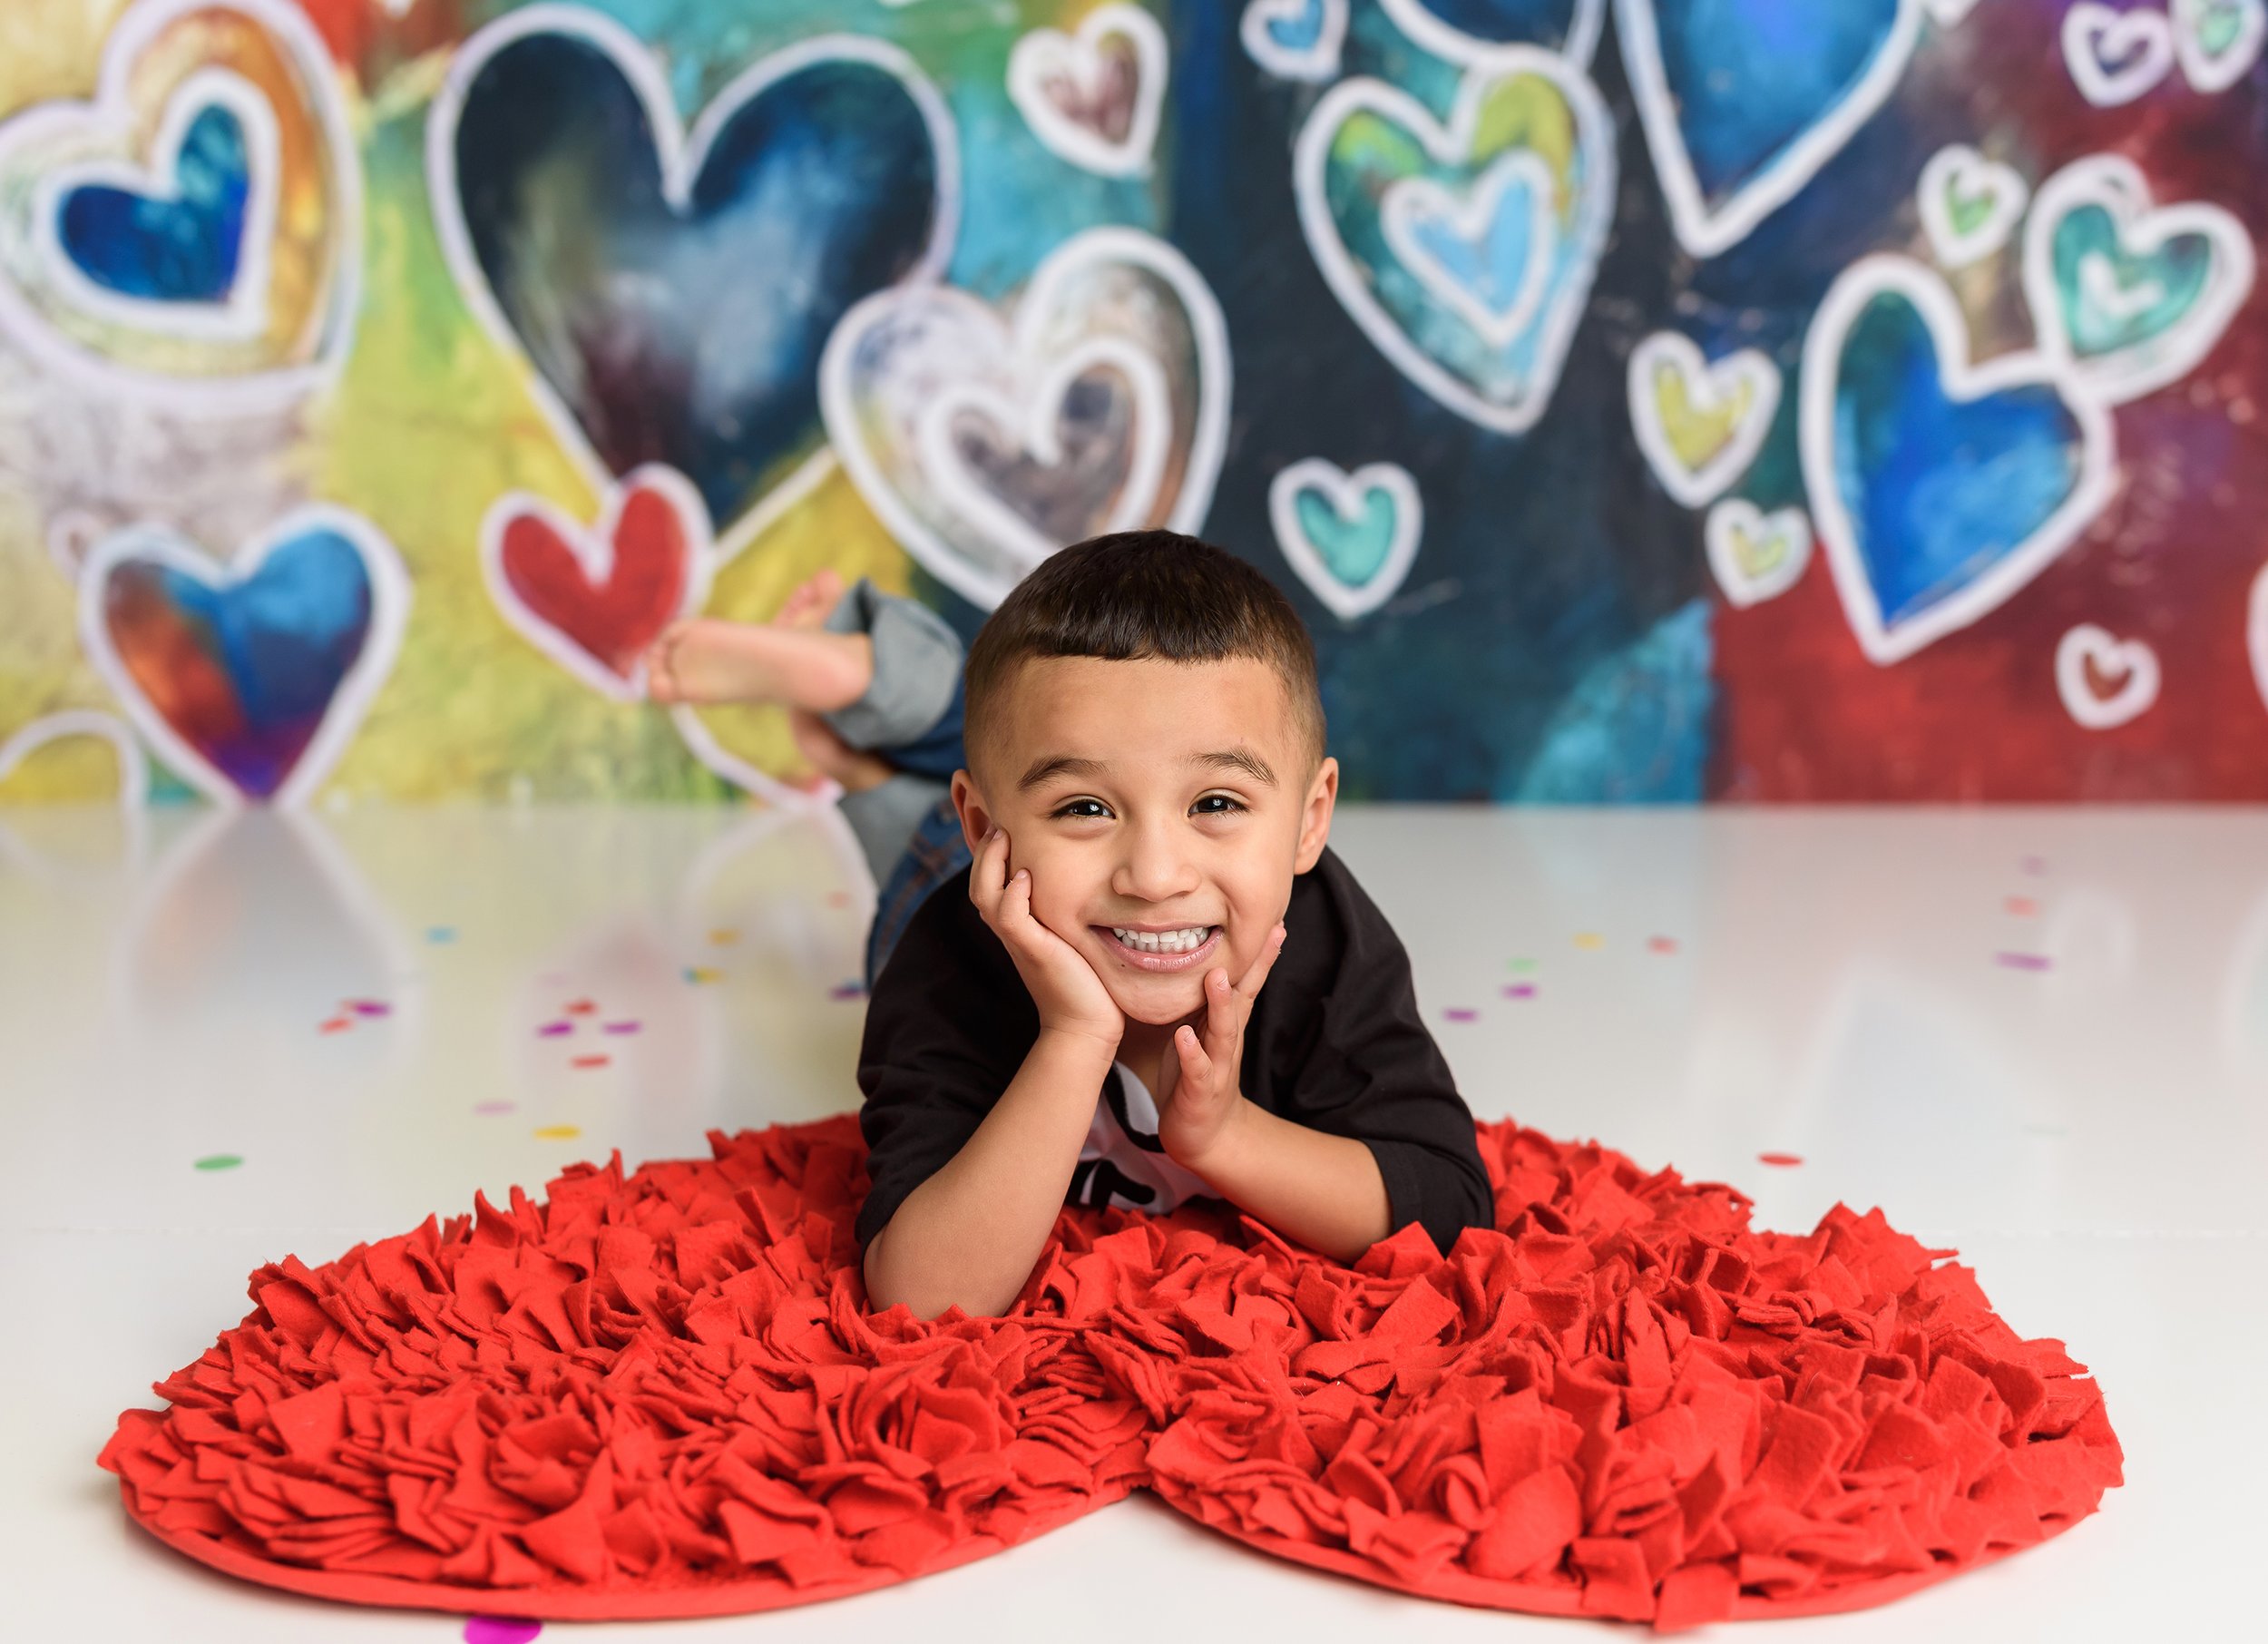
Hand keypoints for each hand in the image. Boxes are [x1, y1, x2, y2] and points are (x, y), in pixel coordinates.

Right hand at [968, 825, 1123, 1049]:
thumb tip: (1090, 884)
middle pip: (979, 883)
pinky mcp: (1033, 950)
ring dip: (991, 862)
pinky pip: (1008, 916)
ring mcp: (1019, 941)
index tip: (1005, 827)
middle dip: (985, 851)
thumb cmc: (1086, 983)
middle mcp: (1012, 932)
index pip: (991, 884)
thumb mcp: (1074, 938)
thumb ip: (1068, 913)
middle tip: (999, 824)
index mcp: (1019, 927)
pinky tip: (1024, 876)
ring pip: (985, 894)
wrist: (1086, 1026)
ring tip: (1003, 836)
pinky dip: (1011, 893)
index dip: (991, 856)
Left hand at [1158, 921, 1285, 1170]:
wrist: (1205, 1135)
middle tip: (1264, 934)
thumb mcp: (1202, 1031)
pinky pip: (1197, 1070)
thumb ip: (1206, 999)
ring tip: (1218, 978)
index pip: (1248, 983)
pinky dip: (1191, 1053)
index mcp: (1227, 1023)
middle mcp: (1228, 1041)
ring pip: (1222, 1032)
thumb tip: (1203, 960)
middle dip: (1253, 968)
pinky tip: (1184, 1036)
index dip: (1262, 955)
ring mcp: (1217, 1066)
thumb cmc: (1196, 1076)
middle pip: (1244, 999)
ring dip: (1221, 1005)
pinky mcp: (1199, 1091)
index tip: (1277, 922)